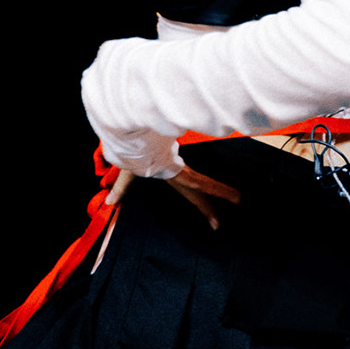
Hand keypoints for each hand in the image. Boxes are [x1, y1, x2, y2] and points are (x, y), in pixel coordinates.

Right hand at [107, 163, 240, 228]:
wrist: (131, 142)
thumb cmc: (130, 153)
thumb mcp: (126, 175)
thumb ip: (121, 188)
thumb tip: (110, 202)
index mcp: (169, 172)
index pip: (188, 185)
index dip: (199, 196)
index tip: (210, 205)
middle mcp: (179, 173)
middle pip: (201, 187)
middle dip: (218, 194)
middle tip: (238, 200)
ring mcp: (183, 172)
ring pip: (206, 185)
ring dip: (222, 192)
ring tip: (239, 199)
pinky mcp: (183, 173)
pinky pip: (203, 184)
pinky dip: (218, 190)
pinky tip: (233, 195)